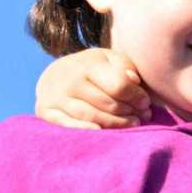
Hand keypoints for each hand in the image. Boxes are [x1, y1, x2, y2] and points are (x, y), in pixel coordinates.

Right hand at [34, 48, 150, 128]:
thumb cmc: (93, 69)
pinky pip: (70, 126)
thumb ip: (125, 67)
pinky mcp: (46, 111)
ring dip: (116, 124)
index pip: (118, 85)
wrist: (56, 74)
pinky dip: (87, 131)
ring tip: (133, 123)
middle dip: (130, 112)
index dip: (136, 96)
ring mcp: (55, 97)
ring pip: (92, 117)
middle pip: (107, 104)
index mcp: (87, 64)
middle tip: (144, 116)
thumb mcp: (110, 60)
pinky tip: (103, 132)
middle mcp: (69, 80)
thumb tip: (133, 81)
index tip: (146, 102)